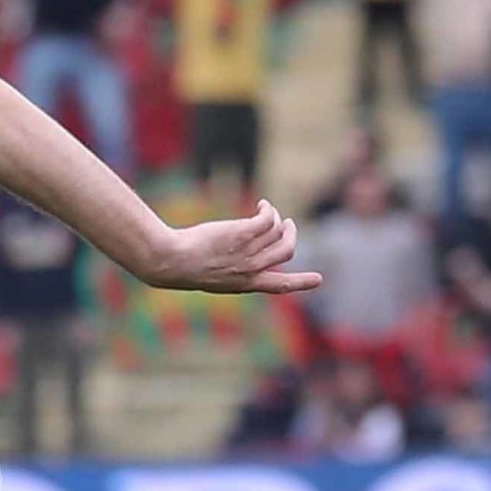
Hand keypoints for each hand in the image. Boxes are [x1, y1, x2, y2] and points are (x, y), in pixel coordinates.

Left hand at [144, 199, 319, 294]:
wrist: (171, 262)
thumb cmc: (183, 268)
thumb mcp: (211, 276)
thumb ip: (231, 270)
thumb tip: (241, 256)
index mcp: (245, 284)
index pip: (280, 286)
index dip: (301, 283)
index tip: (319, 280)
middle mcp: (251, 269)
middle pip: (287, 251)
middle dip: (291, 236)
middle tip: (288, 225)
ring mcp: (248, 251)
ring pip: (278, 231)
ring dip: (277, 218)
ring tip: (268, 210)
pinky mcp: (243, 233)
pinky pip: (267, 218)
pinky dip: (269, 210)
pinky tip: (262, 205)